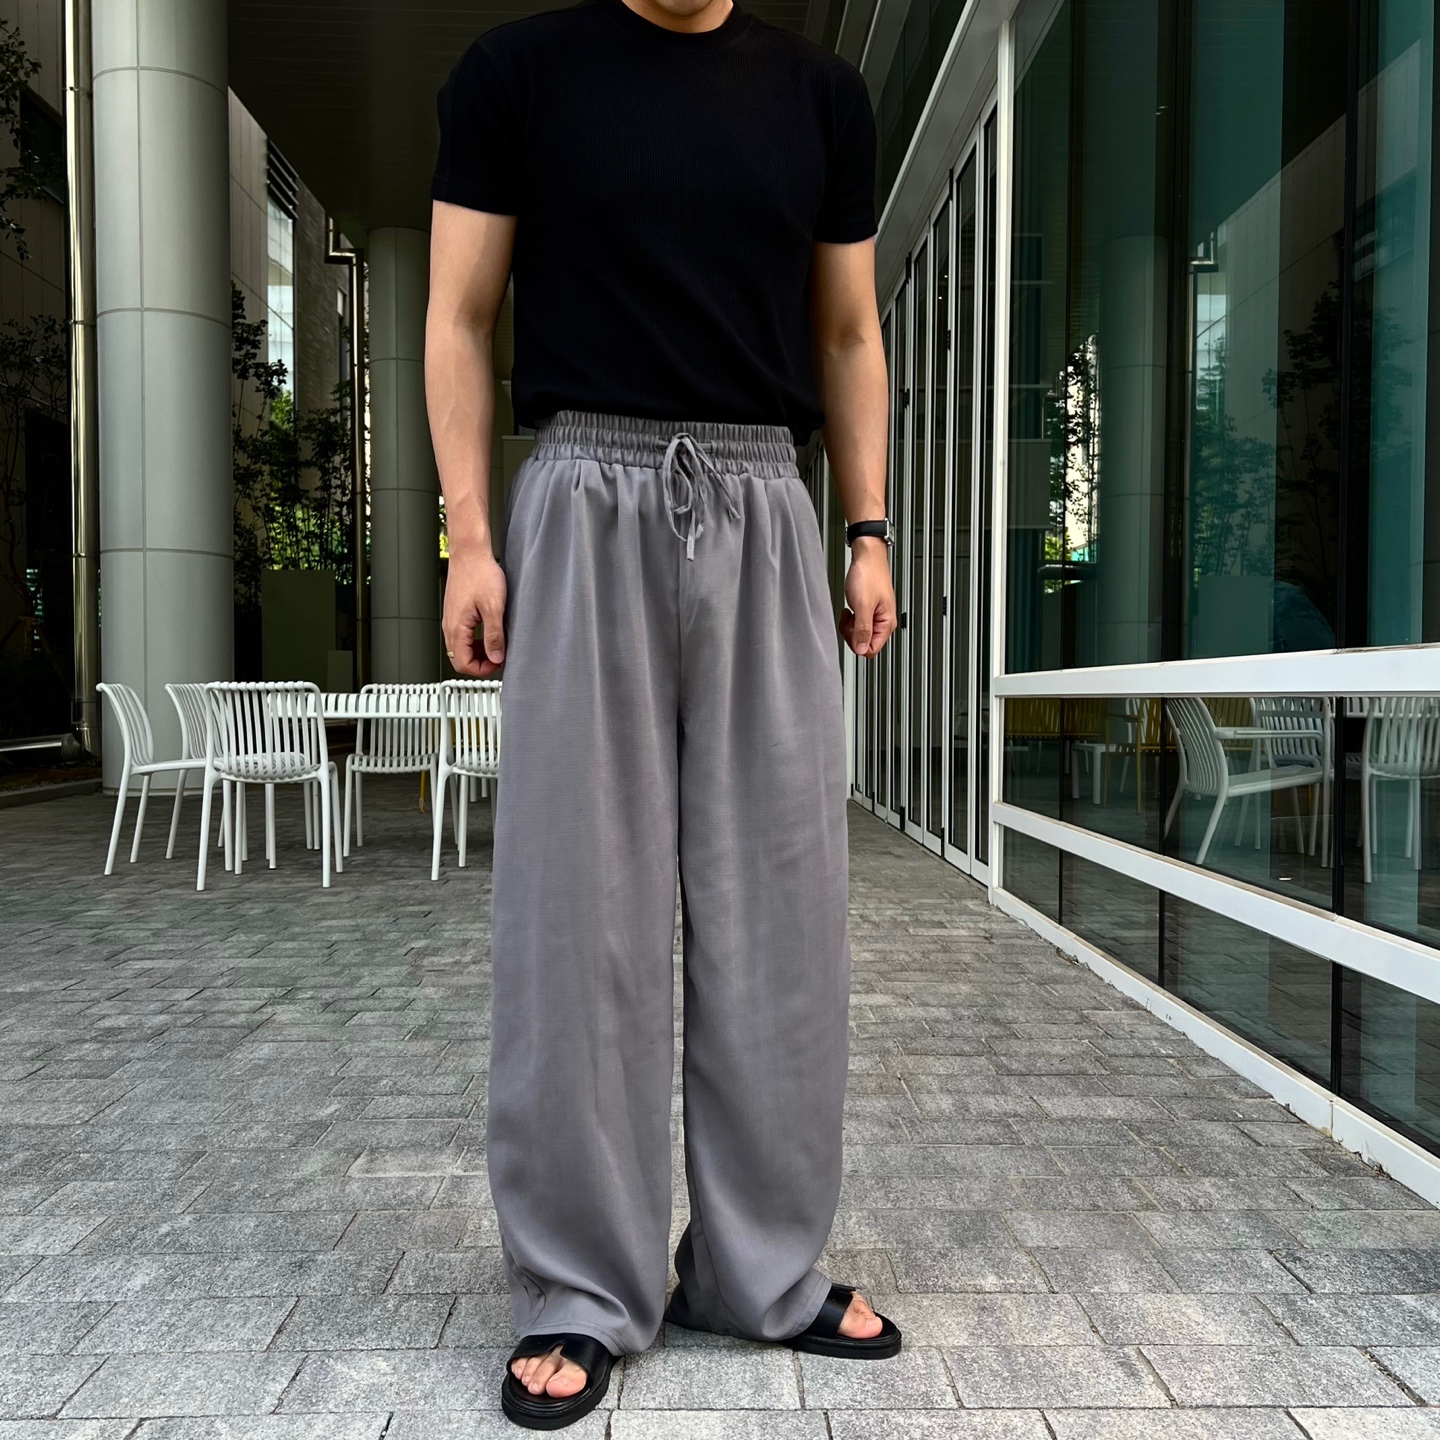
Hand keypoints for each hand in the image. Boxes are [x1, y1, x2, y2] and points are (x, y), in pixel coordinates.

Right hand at [443, 545, 507, 676]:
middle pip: (460, 658)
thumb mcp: (494, 607)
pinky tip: (490, 632)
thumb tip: (496, 657)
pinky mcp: (456, 613)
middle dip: (480, 663)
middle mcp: (450, 626)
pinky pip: (463, 636)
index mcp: (456, 628)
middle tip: (499, 656)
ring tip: (497, 644)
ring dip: (479, 652)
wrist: (470, 553)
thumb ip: (494, 635)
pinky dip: (476, 640)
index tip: (498, 663)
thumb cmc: (480, 573)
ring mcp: (452, 619)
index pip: (462, 664)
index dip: (482, 670)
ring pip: (461, 648)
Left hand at [841, 537, 894, 656]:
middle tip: (848, 620)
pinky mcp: (868, 610)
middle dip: (851, 634)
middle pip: (864, 643)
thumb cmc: (868, 575)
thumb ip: (862, 629)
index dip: (857, 643)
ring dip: (850, 626)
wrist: (867, 556)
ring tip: (849, 612)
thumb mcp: (863, 605)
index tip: (850, 631)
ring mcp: (875, 616)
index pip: (871, 649)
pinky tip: (849, 610)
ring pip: (859, 634)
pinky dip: (850, 620)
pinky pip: (857, 624)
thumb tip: (861, 649)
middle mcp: (883, 622)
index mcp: (886, 623)